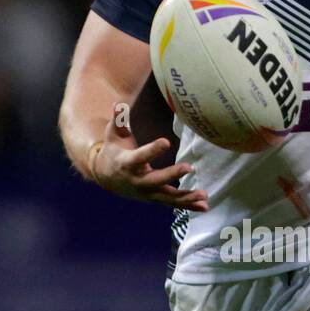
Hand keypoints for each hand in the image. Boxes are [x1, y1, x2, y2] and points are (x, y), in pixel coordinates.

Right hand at [92, 113, 208, 210]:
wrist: (104, 177)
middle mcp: (137, 180)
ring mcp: (147, 192)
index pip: (140, 156)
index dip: (152, 150)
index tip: (166, 142)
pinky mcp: (154, 198)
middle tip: (189, 167)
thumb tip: (119, 104)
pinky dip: (189, 205)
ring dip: (187, 197)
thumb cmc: (112, 151)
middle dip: (172, 175)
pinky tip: (205, 206)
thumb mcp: (112, 134)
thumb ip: (118, 120)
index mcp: (127, 163)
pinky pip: (173, 203)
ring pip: (168, 197)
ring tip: (204, 195)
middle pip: (156, 180)